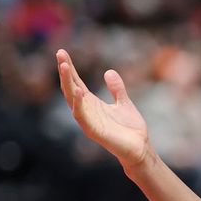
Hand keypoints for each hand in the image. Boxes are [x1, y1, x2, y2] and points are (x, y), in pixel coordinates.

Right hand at [56, 49, 151, 169]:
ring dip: (67, 83)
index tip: (62, 52)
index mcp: (92, 103)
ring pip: (72, 99)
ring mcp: (88, 121)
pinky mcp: (93, 131)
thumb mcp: (124, 102)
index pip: (76, 82)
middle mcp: (86, 110)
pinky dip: (78, 104)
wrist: (140, 148)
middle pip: (71, 88)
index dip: (69, 68)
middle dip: (64, 72)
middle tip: (60, 54)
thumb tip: (109, 72)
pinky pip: (82, 116)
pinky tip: (78, 90)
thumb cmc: (131, 129)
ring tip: (63, 67)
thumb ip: (116, 89)